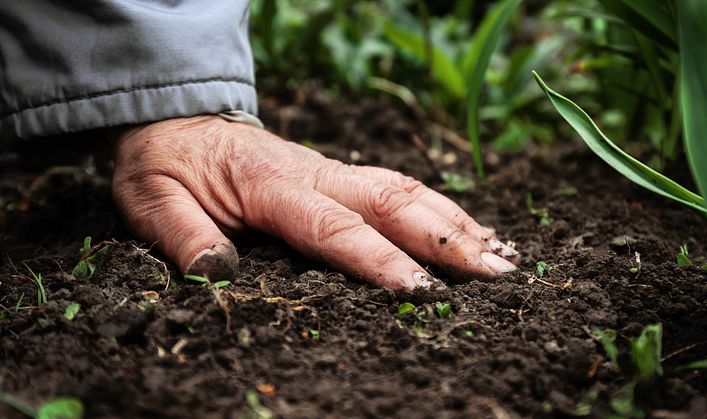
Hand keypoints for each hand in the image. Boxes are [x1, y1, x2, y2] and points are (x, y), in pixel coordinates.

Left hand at [112, 116, 517, 290]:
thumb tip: (217, 274)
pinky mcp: (339, 174)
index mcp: (270, 185)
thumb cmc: (166, 165)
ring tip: (503, 254)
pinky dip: (441, 209)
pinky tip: (470, 230)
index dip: (378, 260)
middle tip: (498, 274)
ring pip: (406, 190)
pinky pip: (399, 187)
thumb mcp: (151, 201)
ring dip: (456, 222)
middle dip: (447, 239)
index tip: (421, 292)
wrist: (178, 120)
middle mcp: (314, 173)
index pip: (333, 227)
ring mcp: (332, 170)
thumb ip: (183, 236)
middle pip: (392, 202)